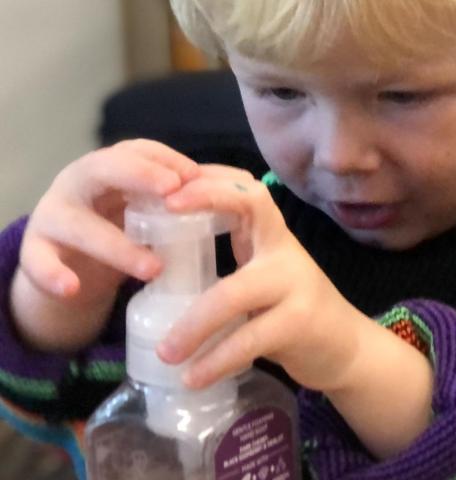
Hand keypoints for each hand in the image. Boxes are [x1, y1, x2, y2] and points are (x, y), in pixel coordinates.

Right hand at [11, 139, 199, 350]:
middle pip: (102, 168)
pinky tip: (73, 288)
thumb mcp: (147, 214)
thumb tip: (240, 190)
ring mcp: (54, 217)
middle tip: (172, 190)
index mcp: (111, 171)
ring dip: (116, 245)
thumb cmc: (120, 231)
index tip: (195, 175)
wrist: (71, 269)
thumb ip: (177, 204)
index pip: (137, 151)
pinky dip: (54, 275)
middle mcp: (79, 184)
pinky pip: (38, 262)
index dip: (165, 160)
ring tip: (153, 267)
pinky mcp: (36, 252)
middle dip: (137, 175)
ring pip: (79, 223)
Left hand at [157, 164, 434, 458]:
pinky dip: (216, 362)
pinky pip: (248, 340)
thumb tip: (161, 256)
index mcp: (272, 235)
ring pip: (233, 293)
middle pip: (246, 211)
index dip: (210, 182)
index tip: (167, 190)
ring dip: (193, 325)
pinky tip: (193, 378)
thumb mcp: (265, 274)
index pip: (247, 189)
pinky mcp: (300, 325)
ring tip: (166, 352)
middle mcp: (285, 250)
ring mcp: (295, 285)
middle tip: (152, 236)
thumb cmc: (293, 309)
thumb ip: (232, 257)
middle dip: (201, 210)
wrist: (345, 346)